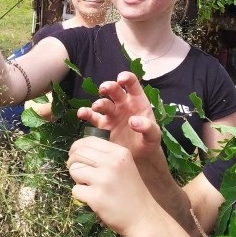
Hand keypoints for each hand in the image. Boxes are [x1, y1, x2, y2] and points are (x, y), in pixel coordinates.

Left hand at [67, 136, 158, 236]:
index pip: (88, 141)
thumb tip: (77, 151)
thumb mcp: (124, 165)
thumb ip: (105, 156)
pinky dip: (81, 195)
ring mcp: (104, 180)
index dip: (76, 148)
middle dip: (72, 163)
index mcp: (119, 152)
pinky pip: (75, 190)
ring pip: (74, 170)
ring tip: (89, 186)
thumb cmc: (131, 191)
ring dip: (77, 179)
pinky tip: (93, 199)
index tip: (75, 156)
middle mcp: (112, 162)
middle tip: (79, 173)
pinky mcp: (96, 197)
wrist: (143, 217)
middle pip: (77, 154)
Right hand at [76, 72, 168, 188]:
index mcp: (137, 101)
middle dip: (108, 87)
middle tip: (104, 89)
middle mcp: (123, 104)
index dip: (126, 78)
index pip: (132, 84)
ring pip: (103, 103)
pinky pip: (92, 117)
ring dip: (98, 102)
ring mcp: (111, 114)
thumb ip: (147, 127)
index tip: (121, 79)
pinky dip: (86, 113)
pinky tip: (82, 114)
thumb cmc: (149, 141)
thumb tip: (134, 121)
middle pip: (114, 90)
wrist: (140, 157)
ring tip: (97, 107)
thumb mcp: (154, 135)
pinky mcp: (102, 126)